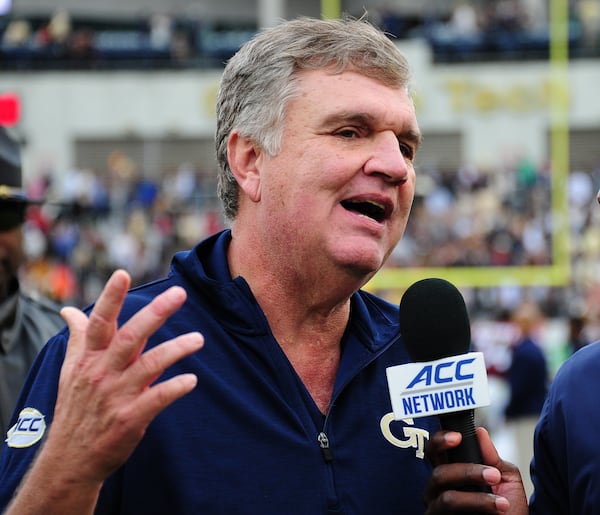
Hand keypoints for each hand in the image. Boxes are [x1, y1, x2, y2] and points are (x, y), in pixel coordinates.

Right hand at [49, 269, 203, 482]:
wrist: (70, 459)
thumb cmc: (76, 407)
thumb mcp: (71, 370)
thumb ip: (78, 338)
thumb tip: (68, 310)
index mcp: (90, 358)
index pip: (100, 322)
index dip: (111, 298)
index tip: (122, 273)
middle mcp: (102, 373)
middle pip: (130, 337)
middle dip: (156, 313)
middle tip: (180, 293)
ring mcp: (117, 395)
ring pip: (149, 365)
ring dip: (176, 350)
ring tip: (199, 339)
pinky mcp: (130, 418)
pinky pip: (156, 399)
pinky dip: (174, 388)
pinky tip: (192, 380)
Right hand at [424, 427, 528, 513]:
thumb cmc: (507, 508)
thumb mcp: (506, 479)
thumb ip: (492, 457)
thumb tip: (480, 432)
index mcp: (448, 471)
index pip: (434, 451)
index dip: (439, 441)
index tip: (457, 437)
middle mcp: (437, 489)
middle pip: (438, 472)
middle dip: (466, 471)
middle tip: (493, 474)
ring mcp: (436, 508)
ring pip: (447, 496)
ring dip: (476, 497)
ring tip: (502, 501)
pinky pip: (451, 511)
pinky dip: (478, 506)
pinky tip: (497, 509)